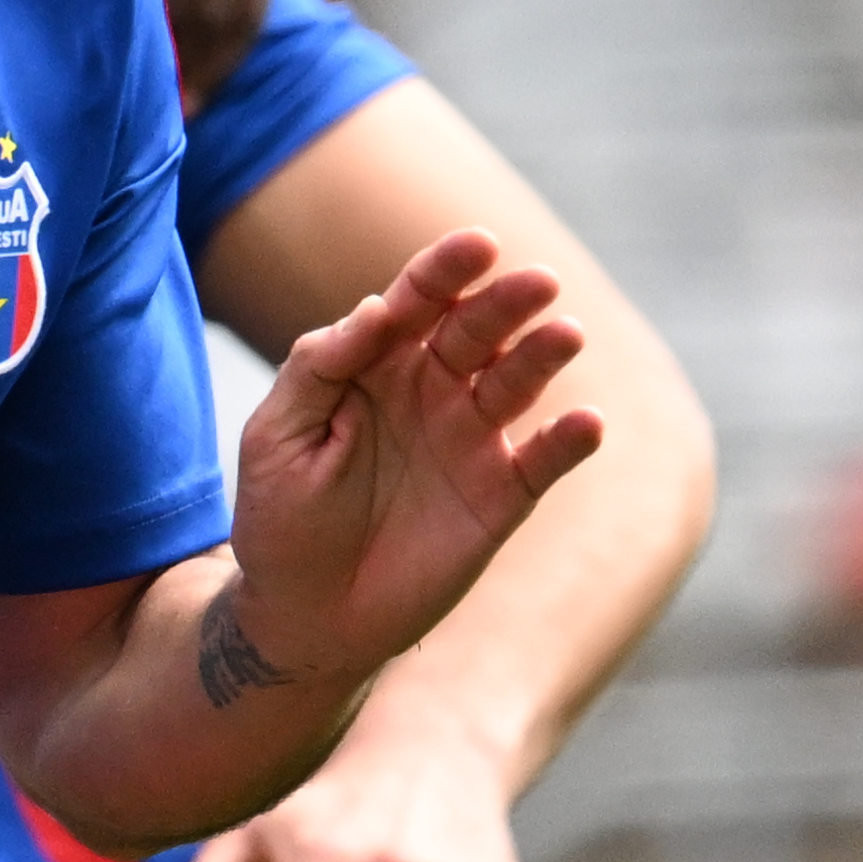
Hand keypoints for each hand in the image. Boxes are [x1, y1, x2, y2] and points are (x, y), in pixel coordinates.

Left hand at [214, 232, 605, 707]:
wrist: (305, 616)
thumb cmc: (280, 517)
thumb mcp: (276, 435)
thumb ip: (320, 366)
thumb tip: (377, 306)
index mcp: (378, 361)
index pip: (418, 300)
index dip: (444, 271)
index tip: (475, 245)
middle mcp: (434, 388)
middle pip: (477, 329)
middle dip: (506, 301)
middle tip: (536, 282)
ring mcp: (472, 439)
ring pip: (518, 381)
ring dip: (544, 356)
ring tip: (566, 334)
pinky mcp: (502, 494)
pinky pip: (544, 459)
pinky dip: (569, 441)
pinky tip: (586, 423)